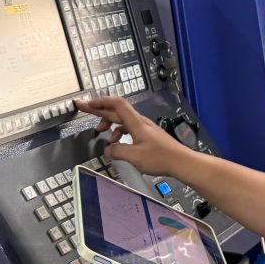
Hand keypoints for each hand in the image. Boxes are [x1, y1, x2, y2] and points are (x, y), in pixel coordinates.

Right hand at [76, 96, 190, 178]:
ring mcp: (144, 128)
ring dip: (109, 124)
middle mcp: (140, 122)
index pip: (116, 104)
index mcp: (136, 123)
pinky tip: (117, 143)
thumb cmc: (161, 158)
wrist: (181, 162)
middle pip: (116, 111)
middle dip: (98, 109)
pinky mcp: (147, 135)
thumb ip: (117, 151)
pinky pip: (128, 129)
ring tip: (100, 132)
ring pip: (122, 120)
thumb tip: (107, 150)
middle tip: (83, 108)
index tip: (87, 104)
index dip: (100, 102)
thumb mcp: (135, 157)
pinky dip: (118, 133)